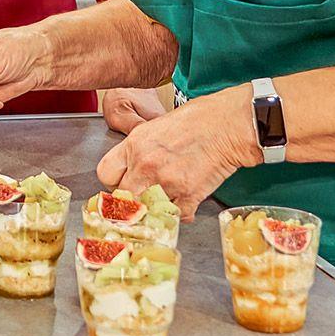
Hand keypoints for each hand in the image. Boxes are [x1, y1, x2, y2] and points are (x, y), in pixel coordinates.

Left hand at [95, 84, 258, 219]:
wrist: (229, 124)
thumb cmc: (199, 118)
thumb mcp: (157, 125)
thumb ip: (141, 148)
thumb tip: (134, 164)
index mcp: (135, 144)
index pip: (105, 173)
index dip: (114, 180)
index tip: (123, 182)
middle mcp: (146, 164)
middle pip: (123, 197)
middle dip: (133, 198)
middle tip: (144, 195)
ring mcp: (166, 182)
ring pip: (147, 210)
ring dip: (156, 208)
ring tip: (165, 200)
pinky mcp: (189, 195)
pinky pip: (176, 216)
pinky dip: (181, 213)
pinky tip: (185, 202)